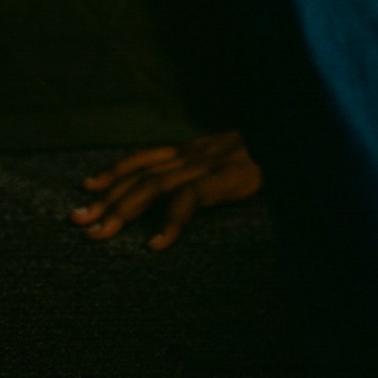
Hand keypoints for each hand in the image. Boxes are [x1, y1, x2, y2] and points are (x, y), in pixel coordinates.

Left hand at [70, 131, 262, 250]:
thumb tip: (193, 193)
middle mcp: (198, 153)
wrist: (301, 133)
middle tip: (76, 220)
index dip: (116, 170)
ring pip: (156, 184)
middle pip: (143, 172)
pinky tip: (156, 244)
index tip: (87, 186)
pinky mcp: (230, 176)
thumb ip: (215, 171)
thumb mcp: (241, 158)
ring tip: (99, 234)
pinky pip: (192, 197)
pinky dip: (171, 220)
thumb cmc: (278, 152)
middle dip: (107, 196)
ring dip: (123, 209)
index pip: (148, 156)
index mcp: (199, 149)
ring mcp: (212, 163)